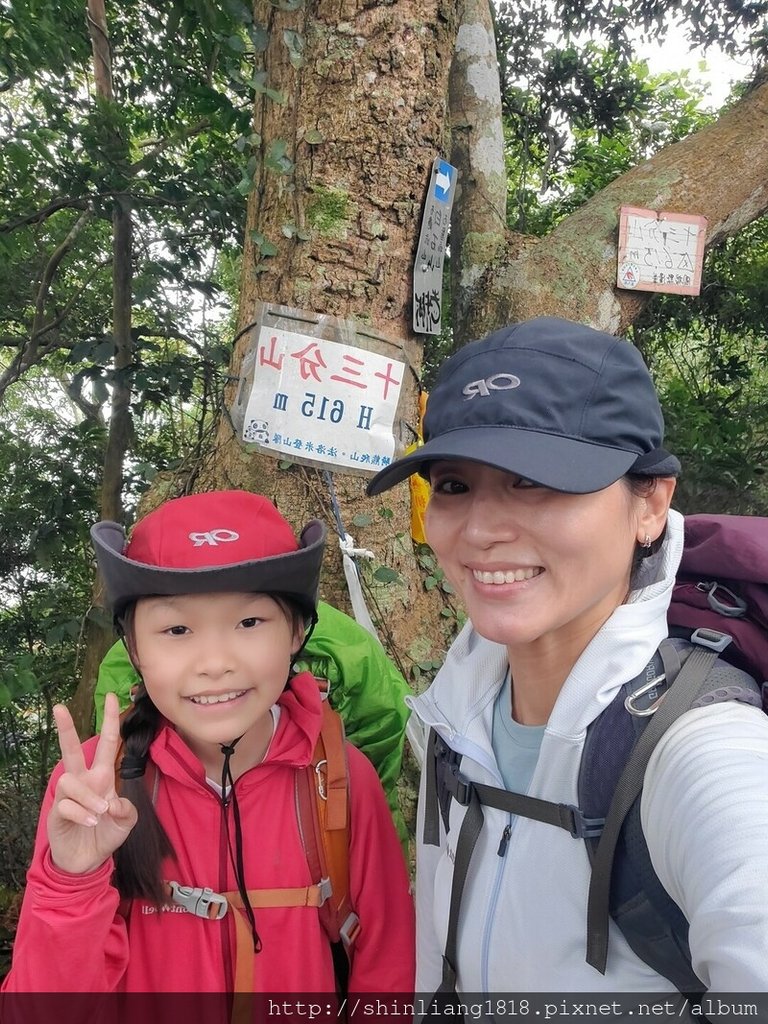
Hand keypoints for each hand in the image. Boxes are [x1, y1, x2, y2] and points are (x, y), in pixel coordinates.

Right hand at [47, 692, 137, 874]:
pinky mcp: (57, 811)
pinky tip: (90, 824)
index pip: (107, 743)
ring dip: (88, 797)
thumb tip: (112, 802)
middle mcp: (84, 781)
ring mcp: (68, 795)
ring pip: (71, 780)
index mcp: (102, 777)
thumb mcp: (127, 821)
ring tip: (99, 814)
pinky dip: (82, 815)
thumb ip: (127, 810)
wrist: (88, 860)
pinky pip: (67, 805)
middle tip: (59, 707)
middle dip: (66, 728)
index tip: (112, 697)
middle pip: (72, 749)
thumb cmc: (107, 834)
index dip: (110, 721)